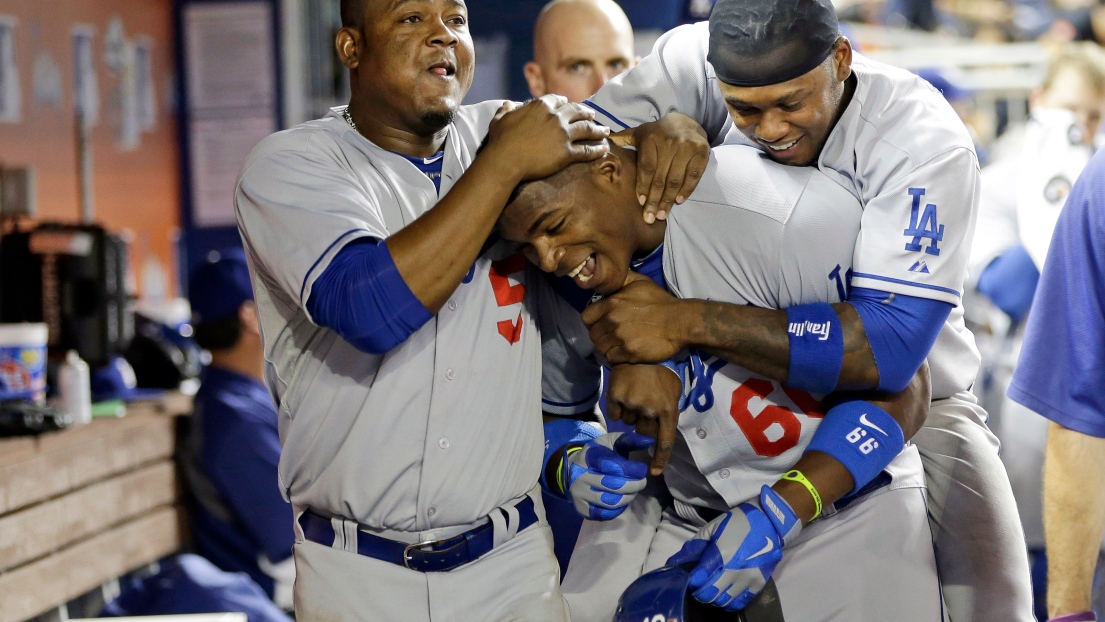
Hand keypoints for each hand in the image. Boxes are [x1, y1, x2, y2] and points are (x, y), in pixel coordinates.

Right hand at [484, 95, 609, 181]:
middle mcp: (556, 117)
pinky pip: (586, 150)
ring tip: (605, 131)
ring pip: (586, 129)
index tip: (569, 104)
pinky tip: (604, 149)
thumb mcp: (499, 120)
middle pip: (577, 111)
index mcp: (541, 106)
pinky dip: (597, 150)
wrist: (506, 160)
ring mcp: (563, 134)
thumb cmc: (500, 140)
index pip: (558, 100)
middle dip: (586, 112)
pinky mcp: (567, 152)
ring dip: (598, 129)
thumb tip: (506, 104)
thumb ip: (505, 110)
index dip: (565, 102)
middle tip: (593, 115)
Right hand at [561, 432, 653, 520]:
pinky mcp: (583, 509)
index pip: (614, 465)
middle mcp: (580, 476)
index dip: (632, 469)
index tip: (642, 469)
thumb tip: (649, 440)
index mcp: (589, 456)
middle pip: (615, 485)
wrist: (573, 471)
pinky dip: (619, 508)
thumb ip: (630, 440)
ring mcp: (580, 494)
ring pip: (612, 502)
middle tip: (642, 482)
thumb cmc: (599, 455)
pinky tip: (622, 499)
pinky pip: (607, 514)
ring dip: (629, 497)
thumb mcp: (612, 442)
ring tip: (633, 490)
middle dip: (635, 485)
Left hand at [582, 277, 687, 363]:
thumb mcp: (640, 282)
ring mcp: (620, 338)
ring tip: (617, 344)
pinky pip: (611, 358)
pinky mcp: (629, 353)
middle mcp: (613, 321)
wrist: (680, 321)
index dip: (592, 321)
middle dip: (601, 335)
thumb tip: (608, 277)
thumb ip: (620, 280)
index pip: (586, 317)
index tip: (601, 323)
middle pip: (593, 334)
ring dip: (607, 347)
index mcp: (612, 303)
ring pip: (600, 348)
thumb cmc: (660, 301)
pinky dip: (616, 357)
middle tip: (611, 335)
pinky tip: (624, 351)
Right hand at [607, 364, 680, 475]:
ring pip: (628, 423)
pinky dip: (617, 408)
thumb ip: (666, 413)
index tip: (653, 472)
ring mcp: (632, 403)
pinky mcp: (616, 396)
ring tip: (635, 393)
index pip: (664, 441)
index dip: (659, 459)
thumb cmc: (661, 372)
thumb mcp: (672, 393)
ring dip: (631, 414)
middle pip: (644, 433)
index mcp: (669, 410)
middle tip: (645, 407)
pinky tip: (623, 393)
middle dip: (644, 425)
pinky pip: (614, 415)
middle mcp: (650, 410)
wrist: (643, 350)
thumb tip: (658, 435)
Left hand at [610, 112, 708, 222]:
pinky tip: (679, 201)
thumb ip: (624, 139)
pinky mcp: (701, 151)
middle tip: (650, 218)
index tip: (641, 203)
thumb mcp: (640, 133)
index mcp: (651, 138)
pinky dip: (687, 189)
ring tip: (662, 215)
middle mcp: (669, 142)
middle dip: (655, 200)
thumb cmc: (658, 133)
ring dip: (669, 200)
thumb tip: (603, 144)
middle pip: (661, 177)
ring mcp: (687, 146)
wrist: (687, 121)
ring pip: (676, 179)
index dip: (643, 186)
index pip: (646, 167)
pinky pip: (693, 175)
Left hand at [666, 486, 801, 610]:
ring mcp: (748, 579)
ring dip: (713, 599)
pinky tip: (723, 595)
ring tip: (709, 590)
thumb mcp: (711, 529)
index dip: (690, 582)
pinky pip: (739, 603)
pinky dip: (728, 603)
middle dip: (699, 592)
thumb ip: (693, 548)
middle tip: (696, 587)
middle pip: (710, 594)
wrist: (768, 522)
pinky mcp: (758, 584)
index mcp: (722, 554)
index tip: (687, 579)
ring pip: (723, 601)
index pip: (699, 578)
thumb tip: (675, 563)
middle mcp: (735, 571)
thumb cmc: (736, 523)